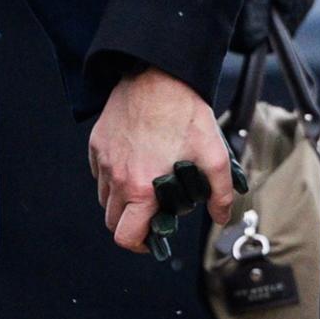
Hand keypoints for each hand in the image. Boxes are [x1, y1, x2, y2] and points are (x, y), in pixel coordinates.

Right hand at [91, 67, 232, 251]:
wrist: (158, 74)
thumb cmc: (184, 112)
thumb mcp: (214, 154)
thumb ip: (220, 192)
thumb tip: (222, 215)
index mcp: (141, 187)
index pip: (126, 235)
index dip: (140, 244)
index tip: (153, 238)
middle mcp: (116, 177)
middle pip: (113, 221)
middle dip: (133, 224)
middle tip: (154, 212)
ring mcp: (104, 160)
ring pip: (106, 198)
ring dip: (123, 202)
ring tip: (146, 187)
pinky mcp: (97, 144)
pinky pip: (100, 173)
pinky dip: (113, 178)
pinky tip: (135, 164)